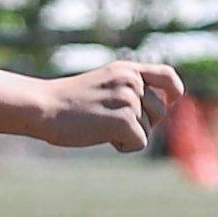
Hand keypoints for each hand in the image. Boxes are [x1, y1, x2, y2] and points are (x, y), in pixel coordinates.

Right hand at [35, 57, 185, 151]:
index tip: (171, 100)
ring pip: (148, 130)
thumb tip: (159, 110)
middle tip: (109, 121)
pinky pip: (139, 143)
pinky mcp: (124, 120)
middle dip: (141, 123)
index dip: (173, 91)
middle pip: (159, 113)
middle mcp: (132, 81)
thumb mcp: (103, 86)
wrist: (44, 107)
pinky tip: (100, 136)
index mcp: (127, 69)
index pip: (167, 76)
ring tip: (99, 125)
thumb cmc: (68, 102)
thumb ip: (128, 91)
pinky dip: (123, 146)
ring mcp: (129, 100)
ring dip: (129, 135)